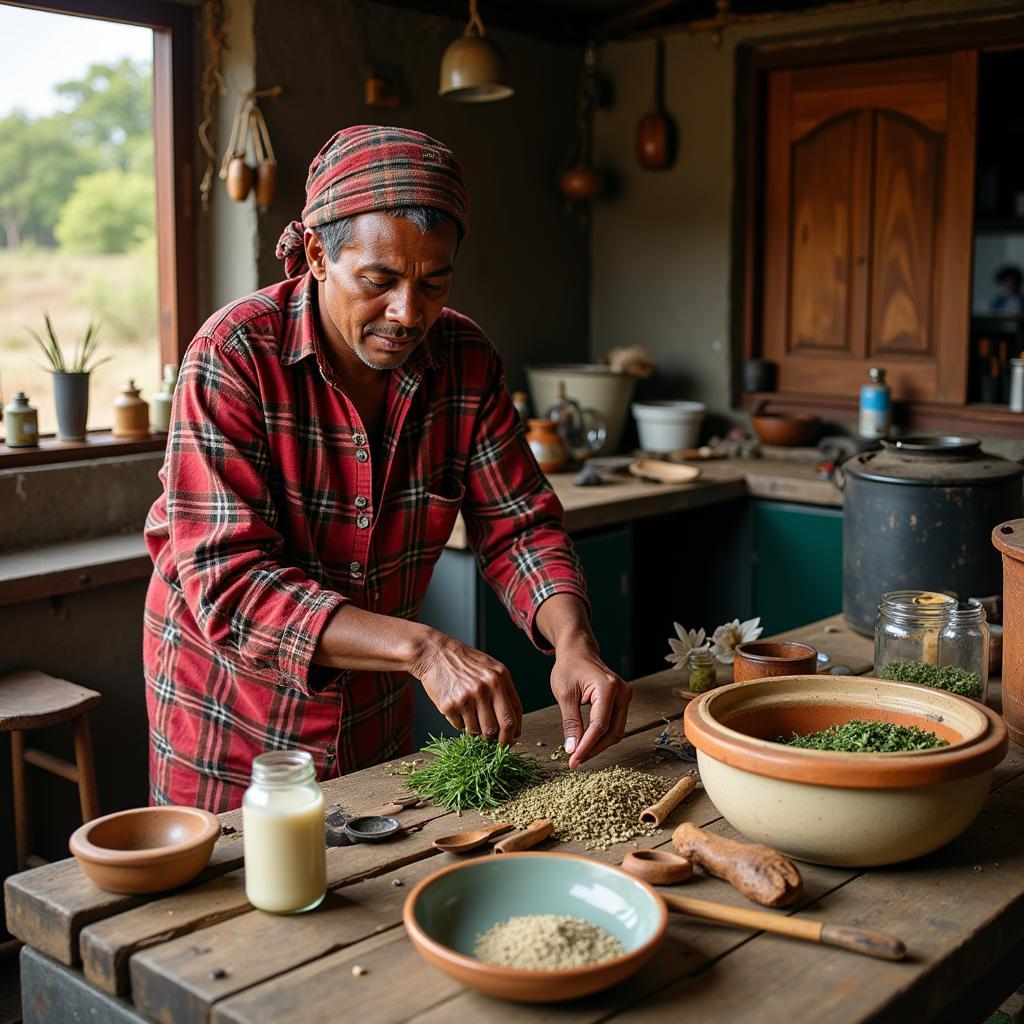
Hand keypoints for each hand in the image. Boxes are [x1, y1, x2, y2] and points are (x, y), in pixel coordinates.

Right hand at [412, 631, 522, 745]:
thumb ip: (503, 690)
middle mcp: (486, 687)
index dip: (514, 731)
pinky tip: (456, 707)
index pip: (514, 713)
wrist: (434, 653)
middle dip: (500, 741)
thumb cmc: (464, 662)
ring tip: (470, 714)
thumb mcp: (490, 668)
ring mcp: (467, 697)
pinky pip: (460, 726)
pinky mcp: (450, 705)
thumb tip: (512, 723)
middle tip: (496, 744)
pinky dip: (460, 722)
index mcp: (499, 677)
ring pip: (478, 731)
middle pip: (500, 727)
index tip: (512, 739)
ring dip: (476, 730)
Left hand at [550, 643, 631, 768]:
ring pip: (616, 731)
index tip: (573, 761)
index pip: (599, 725)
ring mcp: (625, 696)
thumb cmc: (569, 667)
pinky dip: (601, 736)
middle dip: (594, 749)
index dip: (587, 746)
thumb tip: (572, 749)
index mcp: (608, 687)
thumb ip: (571, 723)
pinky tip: (587, 743)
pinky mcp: (622, 701)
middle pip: (612, 732)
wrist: (578, 651)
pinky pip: (615, 724)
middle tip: (575, 761)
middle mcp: (622, 692)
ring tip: (579, 754)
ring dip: (598, 745)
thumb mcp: (565, 694)